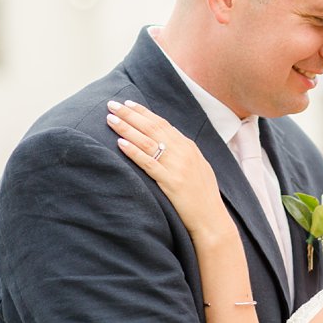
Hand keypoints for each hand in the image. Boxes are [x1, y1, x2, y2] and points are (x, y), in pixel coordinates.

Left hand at [106, 99, 229, 235]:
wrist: (212, 219)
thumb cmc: (202, 195)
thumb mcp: (196, 166)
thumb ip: (182, 151)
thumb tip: (168, 138)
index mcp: (188, 146)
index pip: (161, 123)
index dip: (143, 112)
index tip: (127, 104)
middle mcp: (183, 152)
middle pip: (151, 127)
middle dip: (130, 114)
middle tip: (111, 104)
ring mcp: (177, 166)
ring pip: (147, 141)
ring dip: (127, 128)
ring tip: (110, 119)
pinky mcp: (171, 182)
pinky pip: (149, 163)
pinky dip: (134, 152)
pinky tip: (120, 143)